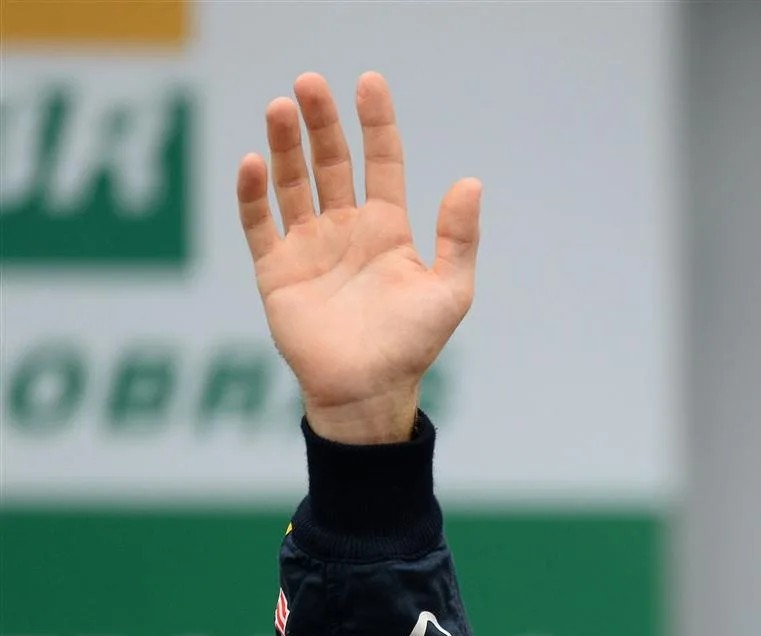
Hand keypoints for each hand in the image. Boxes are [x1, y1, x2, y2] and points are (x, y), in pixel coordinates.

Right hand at [237, 72, 479, 443]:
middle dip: (321, 122)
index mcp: (387, 229)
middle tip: (310, 83)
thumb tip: (471, 181)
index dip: (376, 123)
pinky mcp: (276, 269)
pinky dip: (253, 193)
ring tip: (281, 107)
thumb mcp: (449, 291)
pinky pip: (259, 223)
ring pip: (293, 182)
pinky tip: (254, 162)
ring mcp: (309, 246)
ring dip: (286, 145)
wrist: (368, 392)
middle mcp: (346, 229)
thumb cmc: (413, 345)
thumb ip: (459, 238)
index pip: (381, 162)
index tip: (369, 83)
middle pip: (331, 161)